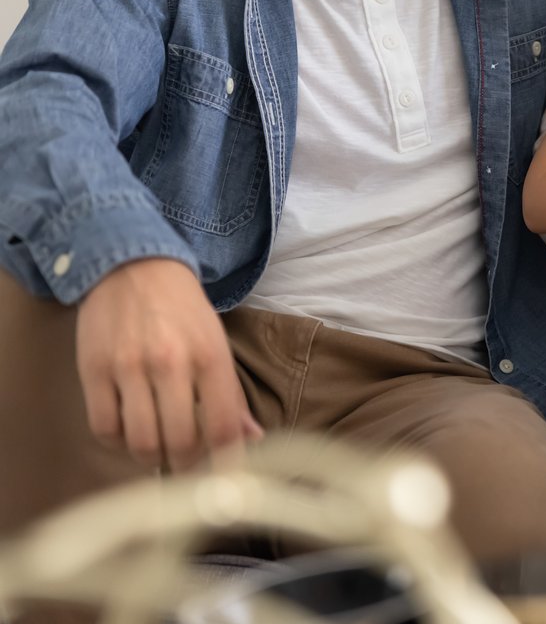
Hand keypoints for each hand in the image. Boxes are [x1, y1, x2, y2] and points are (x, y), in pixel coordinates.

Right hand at [75, 257, 261, 469]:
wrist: (133, 267)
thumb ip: (231, 396)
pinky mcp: (94, 371)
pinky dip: (118, 442)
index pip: (223, 427)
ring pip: (141, 441)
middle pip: (181, 442)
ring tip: (159, 451)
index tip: (223, 480)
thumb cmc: (183, 312)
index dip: (226, 464)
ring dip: (152, 458)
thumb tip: (251, 440)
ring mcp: (129, 368)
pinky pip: (105, 428)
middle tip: (188, 467)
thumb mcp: (217, 344)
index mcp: (211, 357)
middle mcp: (171, 363)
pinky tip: (129, 432)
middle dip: (187, 467)